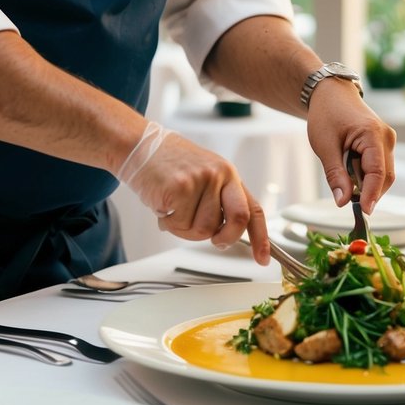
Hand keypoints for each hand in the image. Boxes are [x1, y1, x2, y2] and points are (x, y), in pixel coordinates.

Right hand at [116, 125, 269, 263]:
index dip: (261, 238)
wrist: (141, 145)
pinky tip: (163, 204)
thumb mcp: (204, 175)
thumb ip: (217, 202)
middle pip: (236, 221)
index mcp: (229, 174)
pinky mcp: (180, 187)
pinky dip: (168, 222)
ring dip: (185, 228)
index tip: (262, 259)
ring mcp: (201, 180)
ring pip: (203, 229)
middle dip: (225, 238)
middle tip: (213, 240)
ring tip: (174, 208)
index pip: (252, 209)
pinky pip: (179, 224)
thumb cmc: (170, 164)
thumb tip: (224, 237)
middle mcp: (219, 175)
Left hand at [305, 86, 396, 214]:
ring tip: (345, 180)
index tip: (364, 211)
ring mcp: (387, 140)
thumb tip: (343, 201)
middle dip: (369, 192)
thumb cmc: (326, 114)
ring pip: (384, 174)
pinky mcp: (383, 144)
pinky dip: (367, 175)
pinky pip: (380, 166)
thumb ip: (335, 174)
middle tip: (348, 200)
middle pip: (385, 176)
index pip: (378, 172)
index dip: (372, 195)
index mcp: (373, 134)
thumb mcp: (324, 146)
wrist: (331, 93)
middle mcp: (386, 137)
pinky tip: (351, 172)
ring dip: (367, 184)